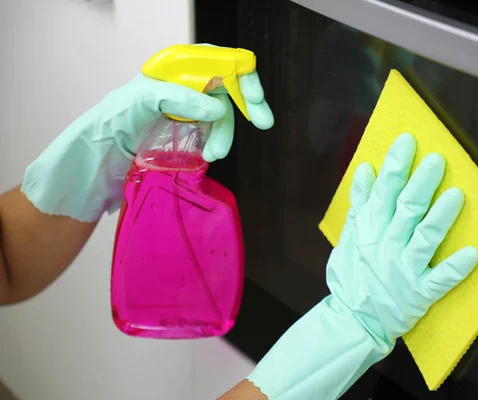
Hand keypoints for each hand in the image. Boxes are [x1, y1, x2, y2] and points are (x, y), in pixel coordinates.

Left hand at [22, 50, 272, 221]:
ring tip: (215, 153)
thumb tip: (219, 106)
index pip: (213, 59)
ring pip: (222, 113)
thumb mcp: (138, 103)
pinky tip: (210, 153)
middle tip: (264, 121)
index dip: (238, 72)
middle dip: (245, 102)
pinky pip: (213, 131)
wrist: (94, 165)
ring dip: (226, 131)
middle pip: (225, 85)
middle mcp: (180, 86)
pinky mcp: (186, 133)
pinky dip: (218, 141)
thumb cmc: (108, 127)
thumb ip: (177, 98)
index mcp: (169, 69)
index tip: (253, 93)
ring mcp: (185, 110)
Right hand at [248, 133, 477, 399]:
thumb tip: (365, 169)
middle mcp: (386, 246)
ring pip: (425, 238)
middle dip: (421, 183)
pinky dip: (455, 268)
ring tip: (457, 195)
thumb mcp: (348, 237)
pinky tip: (473, 254)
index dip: (395, 166)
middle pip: (406, 210)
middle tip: (438, 159)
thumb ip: (358, 204)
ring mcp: (404, 270)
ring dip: (441, 217)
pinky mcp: (419, 293)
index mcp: (369, 230)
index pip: (383, 192)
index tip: (408, 141)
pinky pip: (440, 280)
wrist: (354, 319)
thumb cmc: (352, 275)